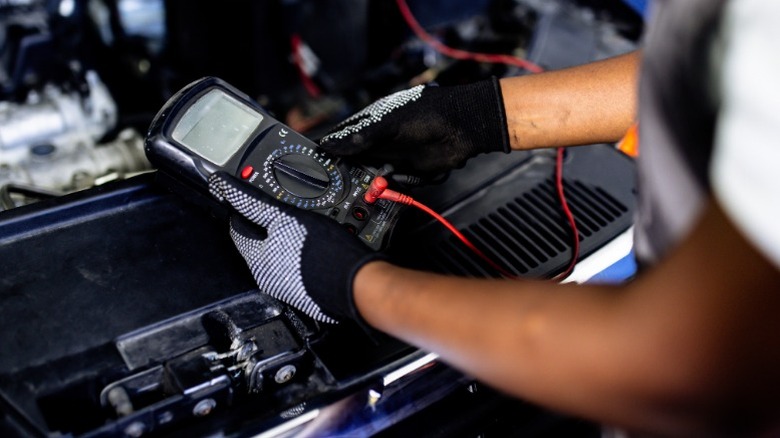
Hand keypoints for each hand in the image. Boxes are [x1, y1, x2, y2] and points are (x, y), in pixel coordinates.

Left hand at [208, 172, 379, 323]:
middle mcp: (267, 278)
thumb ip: (254, 203)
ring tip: (302, 225)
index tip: (251, 196)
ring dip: (286, 238)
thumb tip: (227, 187)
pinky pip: (297, 266)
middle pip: (259, 242)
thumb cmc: (324, 253)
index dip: (243, 208)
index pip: (238, 228)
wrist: (358, 285)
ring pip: (280, 254)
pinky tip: (315, 245)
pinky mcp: (307, 292)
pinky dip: (301, 253)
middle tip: (282, 207)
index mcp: (256, 260)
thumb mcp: (286, 217)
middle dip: (266, 224)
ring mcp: (288, 288)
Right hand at [319, 77, 509, 176]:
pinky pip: (394, 184)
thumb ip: (360, 137)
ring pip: (374, 175)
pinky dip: (392, 187)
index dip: (331, 151)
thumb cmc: (428, 114)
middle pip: (356, 161)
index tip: (318, 163)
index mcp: (372, 123)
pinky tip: (392, 184)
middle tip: (341, 183)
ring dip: (373, 182)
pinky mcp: (410, 171)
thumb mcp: (388, 123)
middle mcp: (381, 141)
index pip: (344, 138)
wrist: (464, 127)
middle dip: (350, 173)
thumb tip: (330, 144)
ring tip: (373, 184)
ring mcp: (395, 156)